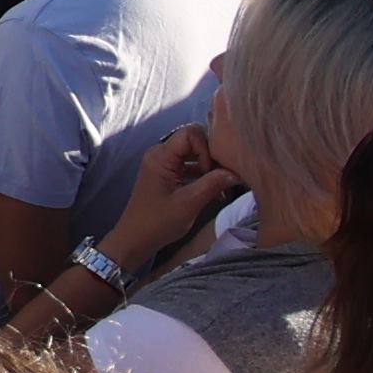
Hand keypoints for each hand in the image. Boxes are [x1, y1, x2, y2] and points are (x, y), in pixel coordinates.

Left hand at [104, 124, 236, 273]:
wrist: (136, 240)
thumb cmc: (158, 222)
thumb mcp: (189, 203)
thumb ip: (213, 184)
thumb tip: (236, 173)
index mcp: (160, 156)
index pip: (191, 133)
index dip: (206, 148)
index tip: (210, 171)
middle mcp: (161, 154)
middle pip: (194, 141)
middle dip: (212, 157)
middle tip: (223, 178)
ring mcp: (164, 165)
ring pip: (195, 155)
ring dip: (210, 169)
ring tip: (222, 188)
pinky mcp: (168, 175)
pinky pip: (190, 167)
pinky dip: (203, 177)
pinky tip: (215, 194)